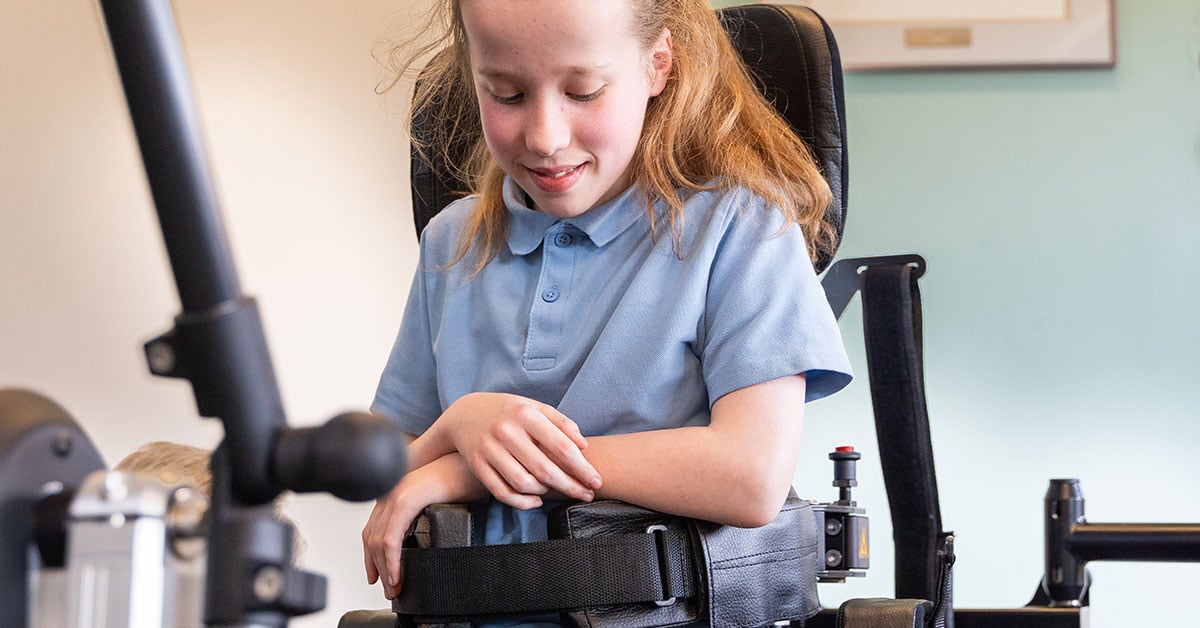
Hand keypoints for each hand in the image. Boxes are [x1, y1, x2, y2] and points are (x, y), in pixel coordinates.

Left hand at [361, 454, 484, 598]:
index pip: (373, 530)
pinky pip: (390, 539)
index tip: (378, 576)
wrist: (475, 462)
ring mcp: (395, 494)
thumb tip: (418, 539)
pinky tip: (397, 574)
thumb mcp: (436, 498)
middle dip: (377, 568)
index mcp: (395, 491)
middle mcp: (389, 491)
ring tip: (395, 587)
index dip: (372, 557)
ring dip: (384, 569)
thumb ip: (421, 512)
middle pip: (371, 538)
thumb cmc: (462, 477)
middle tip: (389, 588)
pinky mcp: (405, 500)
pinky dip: (391, 561)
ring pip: (378, 542)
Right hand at [431, 392, 601, 507]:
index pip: (561, 446)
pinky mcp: (478, 466)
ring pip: (524, 484)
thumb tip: (584, 446)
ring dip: (547, 492)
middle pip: (545, 469)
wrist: (465, 414)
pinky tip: (537, 500)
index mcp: (525, 415)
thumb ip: (561, 423)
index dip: (582, 467)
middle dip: (571, 486)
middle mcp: (506, 432)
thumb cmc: (509, 411)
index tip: (596, 481)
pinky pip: (503, 492)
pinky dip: (522, 502)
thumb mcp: (534, 407)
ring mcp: (490, 450)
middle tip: (587, 495)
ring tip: (559, 490)